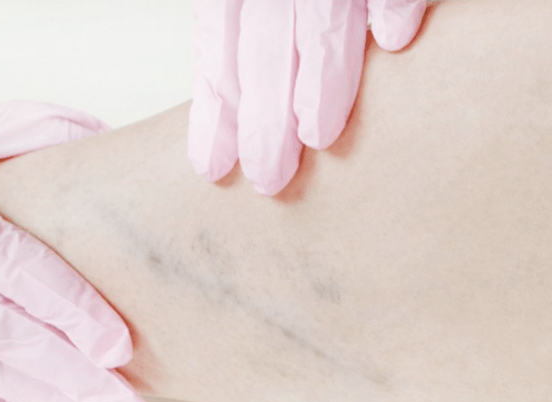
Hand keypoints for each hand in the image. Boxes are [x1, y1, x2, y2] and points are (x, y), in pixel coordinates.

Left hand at [188, 0, 425, 194]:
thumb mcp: (252, 10)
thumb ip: (244, 35)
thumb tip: (230, 102)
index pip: (219, 54)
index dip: (216, 113)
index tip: (211, 167)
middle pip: (263, 48)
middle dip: (263, 119)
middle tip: (268, 179)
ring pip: (319, 16)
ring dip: (321, 78)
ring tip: (318, 136)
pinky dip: (394, 0)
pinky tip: (395, 41)